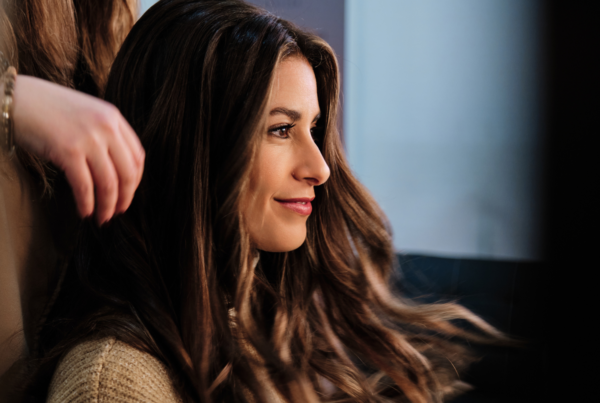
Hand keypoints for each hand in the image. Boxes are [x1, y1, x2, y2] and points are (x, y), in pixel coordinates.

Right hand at [11, 75, 144, 223]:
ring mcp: (88, 139)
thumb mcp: (88, 114)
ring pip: (108, 183)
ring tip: (102, 217)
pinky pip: (84, 186)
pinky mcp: (68, 151)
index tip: (127, 193)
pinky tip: (85, 212)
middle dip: (125, 197)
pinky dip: (87, 203)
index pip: (137, 156)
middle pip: (128, 173)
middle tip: (118, 211)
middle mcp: (106, 127)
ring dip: (107, 206)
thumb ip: (106, 135)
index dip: (135, 180)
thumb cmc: (49, 109)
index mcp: (114, 117)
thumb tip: (117, 170)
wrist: (16, 99)